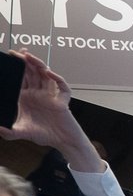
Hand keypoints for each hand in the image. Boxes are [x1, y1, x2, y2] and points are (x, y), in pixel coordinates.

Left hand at [0, 50, 103, 171]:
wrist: (62, 142)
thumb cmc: (45, 136)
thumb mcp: (21, 133)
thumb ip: (8, 133)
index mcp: (27, 97)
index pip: (20, 78)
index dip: (16, 67)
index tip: (10, 58)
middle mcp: (38, 94)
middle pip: (32, 73)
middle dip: (25, 62)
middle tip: (16, 53)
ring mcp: (50, 96)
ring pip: (45, 75)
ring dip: (38, 65)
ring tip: (29, 57)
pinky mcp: (62, 101)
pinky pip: (62, 87)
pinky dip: (57, 79)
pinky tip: (50, 73)